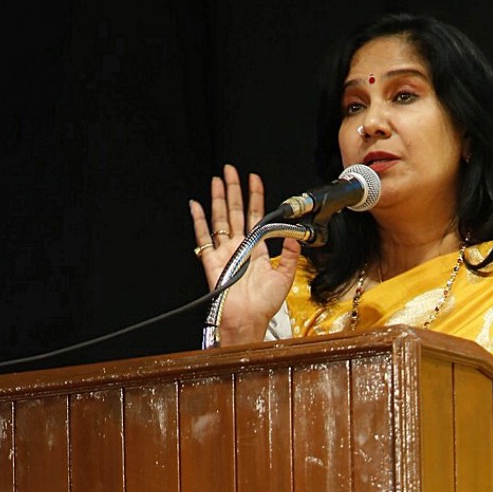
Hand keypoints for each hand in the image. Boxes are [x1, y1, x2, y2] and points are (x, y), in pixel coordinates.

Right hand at [189, 165, 301, 345]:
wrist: (247, 321)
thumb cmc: (263, 306)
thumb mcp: (285, 277)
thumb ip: (291, 255)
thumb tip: (296, 236)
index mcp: (257, 250)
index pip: (256, 216)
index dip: (256, 197)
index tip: (255, 179)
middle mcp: (240, 248)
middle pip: (236, 212)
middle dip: (234, 189)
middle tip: (231, 170)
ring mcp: (225, 252)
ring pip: (220, 218)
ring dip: (218, 198)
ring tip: (217, 180)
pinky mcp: (211, 261)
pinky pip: (203, 237)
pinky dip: (198, 221)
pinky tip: (196, 205)